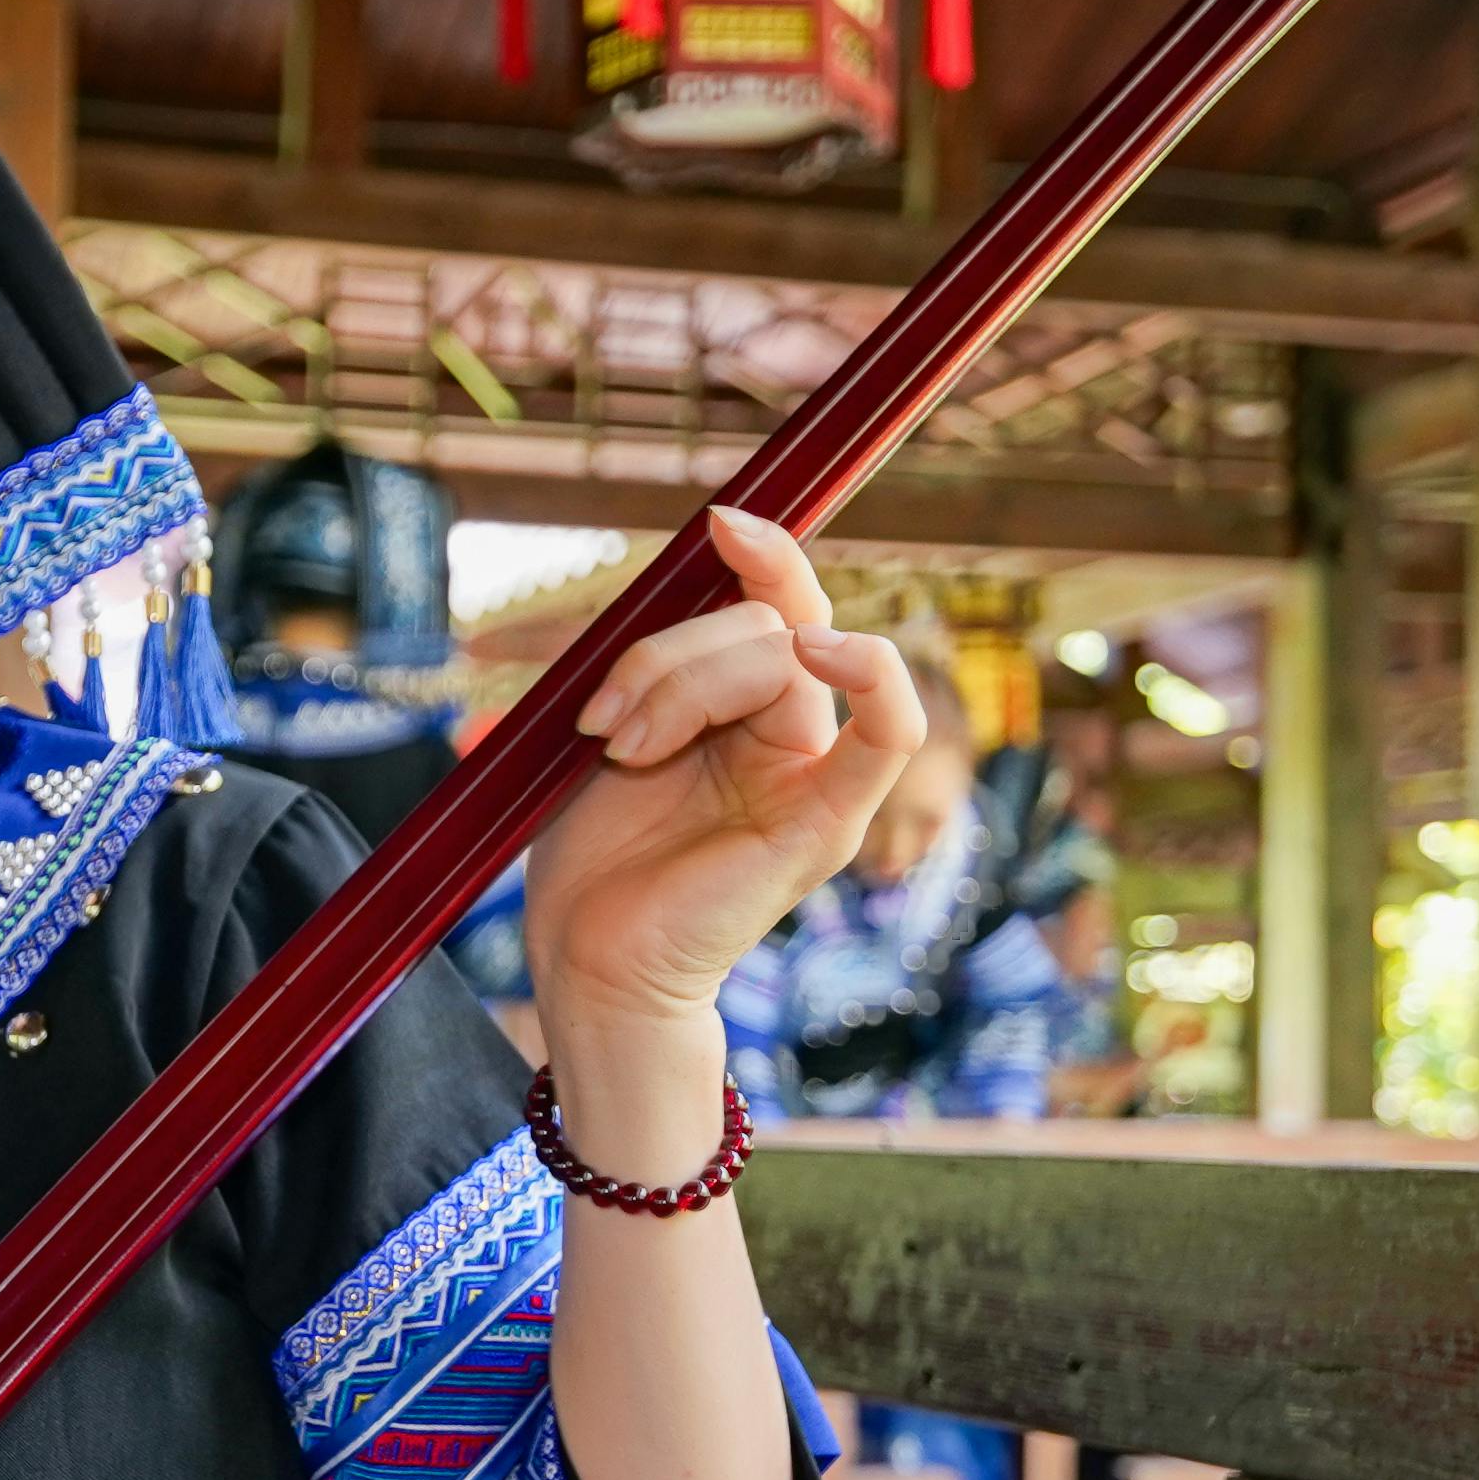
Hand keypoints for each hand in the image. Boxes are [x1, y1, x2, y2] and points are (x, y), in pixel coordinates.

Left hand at [521, 508, 923, 1040]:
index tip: (716, 522)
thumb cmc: (596, 852)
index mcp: (748, 708)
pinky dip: (872, 675)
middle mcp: (794, 734)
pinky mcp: (826, 823)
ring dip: (681, 682)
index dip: (761, 548)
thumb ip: (666, 657)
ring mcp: (817, 776)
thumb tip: (703, 563)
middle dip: (667, 652)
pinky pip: (889, 733)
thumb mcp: (619, 723)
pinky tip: (821, 653)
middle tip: (605, 719)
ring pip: (782, 656)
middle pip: (761, 623)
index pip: (779, 600)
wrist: (589, 957)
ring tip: (622, 749)